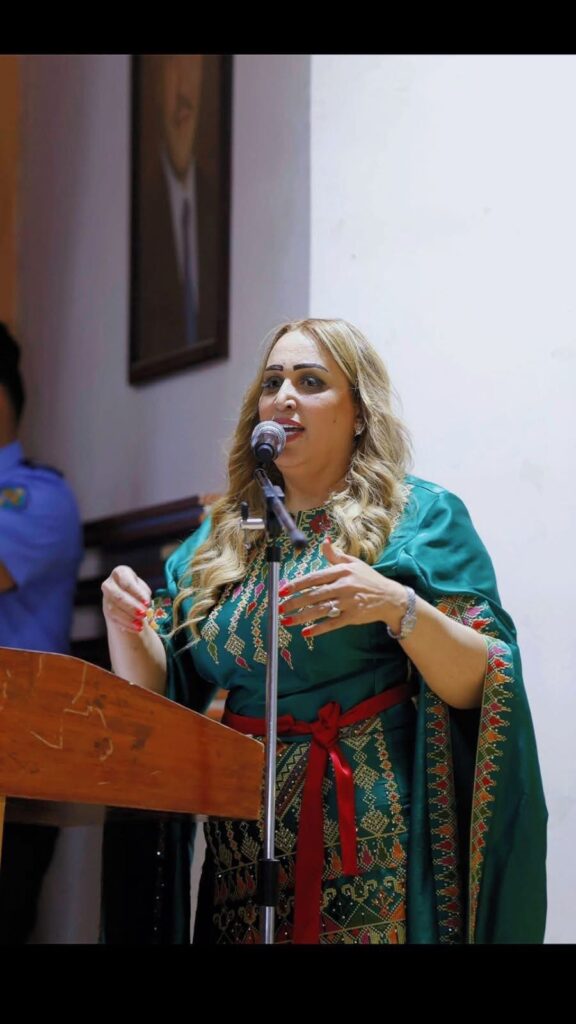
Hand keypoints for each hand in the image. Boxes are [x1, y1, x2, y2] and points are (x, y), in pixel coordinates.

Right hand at [101, 565, 151, 633]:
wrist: (127, 598)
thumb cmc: (138, 590)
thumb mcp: (143, 589)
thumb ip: (143, 595)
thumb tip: (144, 604)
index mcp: (120, 573)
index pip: (126, 582)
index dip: (137, 593)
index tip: (147, 602)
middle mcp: (109, 584)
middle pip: (118, 596)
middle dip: (131, 607)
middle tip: (144, 614)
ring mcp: (106, 598)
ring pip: (114, 609)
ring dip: (128, 618)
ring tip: (141, 624)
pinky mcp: (106, 610)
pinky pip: (114, 619)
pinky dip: (126, 624)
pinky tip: (136, 628)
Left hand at [278, 538, 406, 636]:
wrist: (390, 597)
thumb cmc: (369, 579)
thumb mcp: (354, 563)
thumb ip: (335, 555)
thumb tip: (323, 542)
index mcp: (341, 571)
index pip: (315, 577)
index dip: (297, 584)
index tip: (283, 590)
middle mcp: (344, 586)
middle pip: (314, 595)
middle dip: (295, 602)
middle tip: (280, 607)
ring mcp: (348, 602)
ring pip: (321, 610)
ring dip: (302, 617)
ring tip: (287, 621)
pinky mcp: (353, 616)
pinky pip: (333, 623)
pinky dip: (319, 628)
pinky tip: (306, 632)